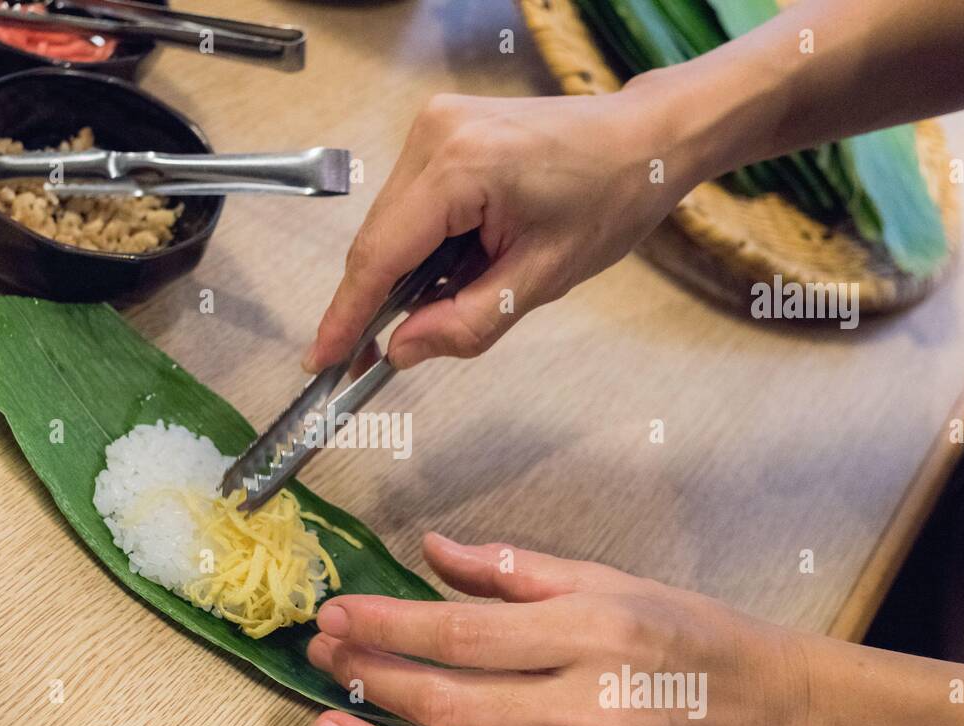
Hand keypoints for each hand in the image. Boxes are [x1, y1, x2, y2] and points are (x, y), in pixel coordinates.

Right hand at [303, 87, 699, 373]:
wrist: (642, 139)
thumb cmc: (609, 199)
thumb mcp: (540, 279)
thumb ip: (465, 322)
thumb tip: (400, 351)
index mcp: (461, 166)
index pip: (380, 255)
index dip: (346, 316)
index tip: (321, 360)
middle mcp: (433, 135)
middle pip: (377, 241)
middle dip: (375, 303)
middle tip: (369, 361)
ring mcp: (432, 127)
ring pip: (389, 225)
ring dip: (405, 274)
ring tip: (454, 298)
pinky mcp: (439, 131)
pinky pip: (409, 205)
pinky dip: (420, 245)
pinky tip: (456, 265)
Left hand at [307, 532, 809, 725]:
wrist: (775, 705)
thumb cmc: (690, 633)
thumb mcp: (609, 580)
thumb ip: (515, 569)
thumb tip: (433, 549)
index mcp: (588, 634)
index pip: (463, 632)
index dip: (389, 623)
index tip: (339, 612)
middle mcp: (587, 707)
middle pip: (454, 701)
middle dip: (373, 675)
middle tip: (323, 654)